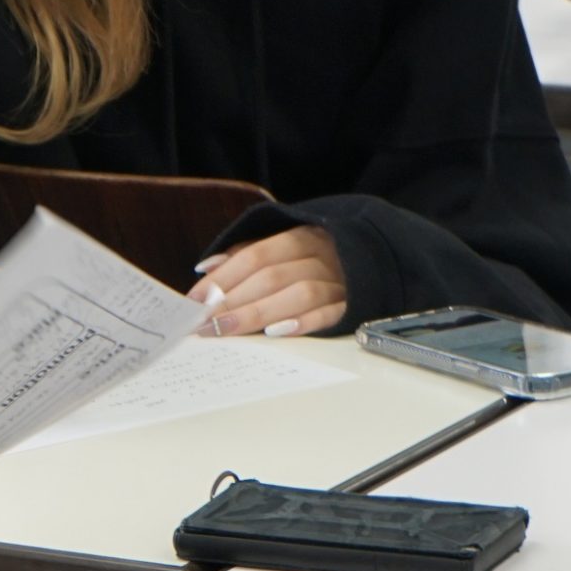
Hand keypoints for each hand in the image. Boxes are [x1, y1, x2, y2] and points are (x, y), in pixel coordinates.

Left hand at [192, 227, 346, 337]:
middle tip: (205, 322)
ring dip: (259, 313)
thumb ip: (245, 256)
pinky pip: (329, 314)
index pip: (254, 256)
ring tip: (229, 329)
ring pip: (298, 295)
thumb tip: (205, 270)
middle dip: (233, 301)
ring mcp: (340, 281)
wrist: (375, 261)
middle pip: (271, 277)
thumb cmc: (314, 260)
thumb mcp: (284, 248)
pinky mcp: (353, 306)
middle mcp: (321, 256)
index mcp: (300, 238)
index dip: (223, 278)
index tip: (195, 299)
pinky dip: (302, 323)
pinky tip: (276, 332)